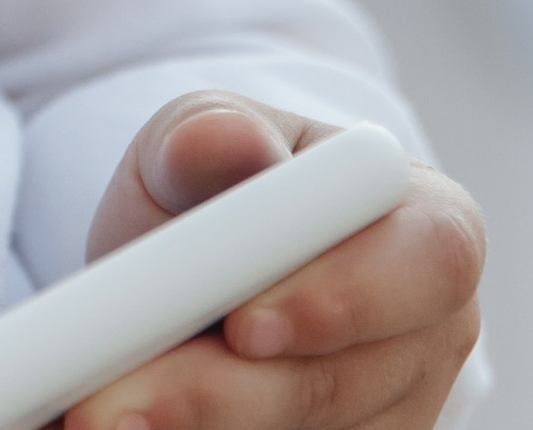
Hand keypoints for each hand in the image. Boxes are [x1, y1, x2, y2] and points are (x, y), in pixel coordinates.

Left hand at [68, 93, 483, 429]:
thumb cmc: (215, 185)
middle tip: (115, 402)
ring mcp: (401, 410)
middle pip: (345, 382)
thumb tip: (239, 142)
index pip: (423, 263)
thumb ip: (210, 133)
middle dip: (223, 394)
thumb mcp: (197, 137)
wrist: (194, 263)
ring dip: (198, 428)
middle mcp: (432, 332)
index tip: (240, 325)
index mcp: (430, 225)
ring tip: (100, 412)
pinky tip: (130, 425)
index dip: (337, 299)